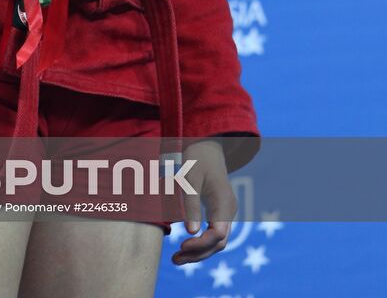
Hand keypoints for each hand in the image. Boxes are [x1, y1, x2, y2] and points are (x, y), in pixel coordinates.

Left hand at [171, 139, 236, 265]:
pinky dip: (200, 243)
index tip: (181, 246)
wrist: (206, 144)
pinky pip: (213, 233)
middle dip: (198, 253)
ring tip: (176, 260)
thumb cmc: (196, 158)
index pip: (217, 234)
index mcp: (224, 202)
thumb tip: (190, 232)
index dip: (201, 244)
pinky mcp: (219, 212)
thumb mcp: (190, 178)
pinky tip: (184, 248)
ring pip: (216, 241)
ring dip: (198, 252)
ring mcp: (225, 212)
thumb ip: (191, 204)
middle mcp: (229, 210)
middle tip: (174, 260)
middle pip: (219, 242)